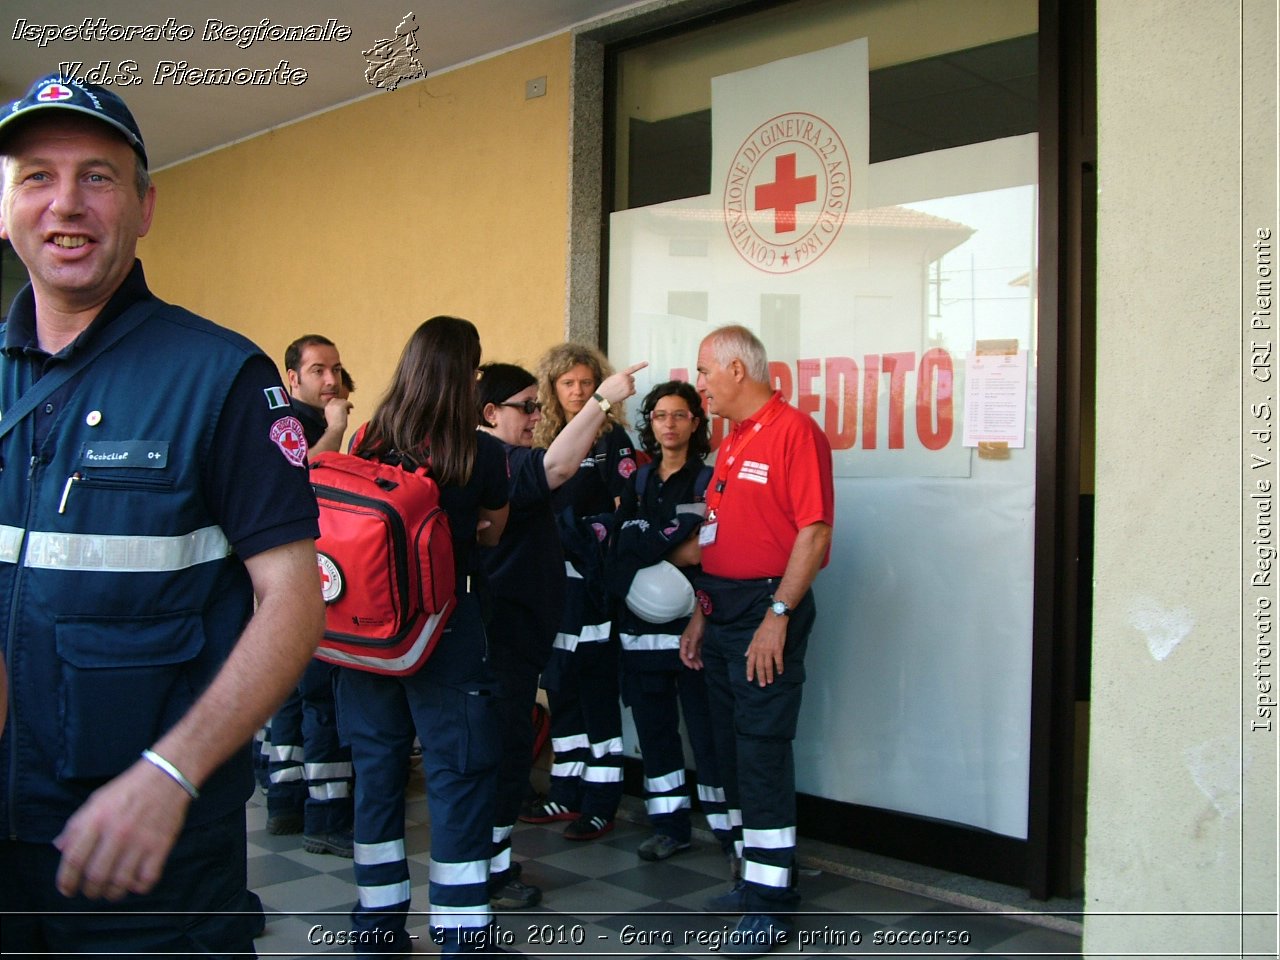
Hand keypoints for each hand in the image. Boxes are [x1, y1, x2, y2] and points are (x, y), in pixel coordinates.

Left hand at [53, 758, 191, 900]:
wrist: (167, 777)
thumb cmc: (129, 789)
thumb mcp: (96, 801)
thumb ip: (77, 825)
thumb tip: (60, 848)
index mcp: (97, 819)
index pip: (74, 859)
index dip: (66, 880)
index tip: (68, 889)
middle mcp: (117, 832)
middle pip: (96, 876)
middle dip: (90, 891)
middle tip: (91, 891)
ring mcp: (140, 841)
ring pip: (120, 883)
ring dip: (112, 893)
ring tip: (111, 891)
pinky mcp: (160, 846)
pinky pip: (146, 880)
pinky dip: (138, 887)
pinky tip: (135, 881)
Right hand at [323, 397, 352, 432]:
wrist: (335, 428)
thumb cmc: (334, 426)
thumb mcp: (331, 417)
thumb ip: (334, 412)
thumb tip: (341, 409)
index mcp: (326, 407)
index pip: (333, 400)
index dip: (338, 403)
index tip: (341, 408)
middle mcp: (330, 404)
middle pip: (338, 400)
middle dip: (342, 404)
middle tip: (346, 409)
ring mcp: (336, 404)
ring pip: (343, 401)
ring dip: (346, 405)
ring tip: (348, 411)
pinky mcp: (342, 406)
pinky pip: (348, 403)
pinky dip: (350, 405)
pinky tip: (352, 407)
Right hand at [597, 361, 647, 405]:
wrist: (603, 397)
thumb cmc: (605, 387)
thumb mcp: (612, 378)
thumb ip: (620, 376)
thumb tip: (626, 377)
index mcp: (621, 374)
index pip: (633, 368)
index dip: (640, 365)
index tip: (646, 363)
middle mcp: (626, 379)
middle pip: (632, 379)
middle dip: (628, 381)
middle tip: (621, 385)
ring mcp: (628, 386)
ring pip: (633, 385)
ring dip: (628, 387)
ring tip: (620, 390)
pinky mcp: (629, 393)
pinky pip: (634, 391)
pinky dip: (630, 392)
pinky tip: (623, 393)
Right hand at [679, 611, 703, 669]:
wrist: (702, 616)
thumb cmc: (697, 625)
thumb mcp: (694, 637)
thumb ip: (692, 647)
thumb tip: (689, 657)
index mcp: (683, 642)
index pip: (683, 655)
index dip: (686, 662)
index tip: (692, 667)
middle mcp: (687, 643)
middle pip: (688, 655)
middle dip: (692, 662)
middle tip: (697, 668)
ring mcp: (692, 642)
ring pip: (692, 654)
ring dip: (695, 660)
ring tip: (700, 666)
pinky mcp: (697, 641)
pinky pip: (697, 651)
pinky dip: (698, 656)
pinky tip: (701, 661)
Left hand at [744, 613, 786, 685]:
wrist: (774, 621)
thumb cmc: (764, 628)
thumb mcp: (754, 636)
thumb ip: (750, 647)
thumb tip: (746, 655)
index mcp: (754, 648)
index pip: (750, 662)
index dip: (750, 671)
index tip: (750, 679)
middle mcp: (761, 651)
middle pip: (760, 666)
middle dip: (760, 676)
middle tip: (762, 685)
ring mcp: (770, 650)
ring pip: (768, 666)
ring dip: (769, 674)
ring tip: (770, 681)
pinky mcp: (778, 649)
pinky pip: (778, 661)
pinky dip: (779, 667)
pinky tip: (780, 672)